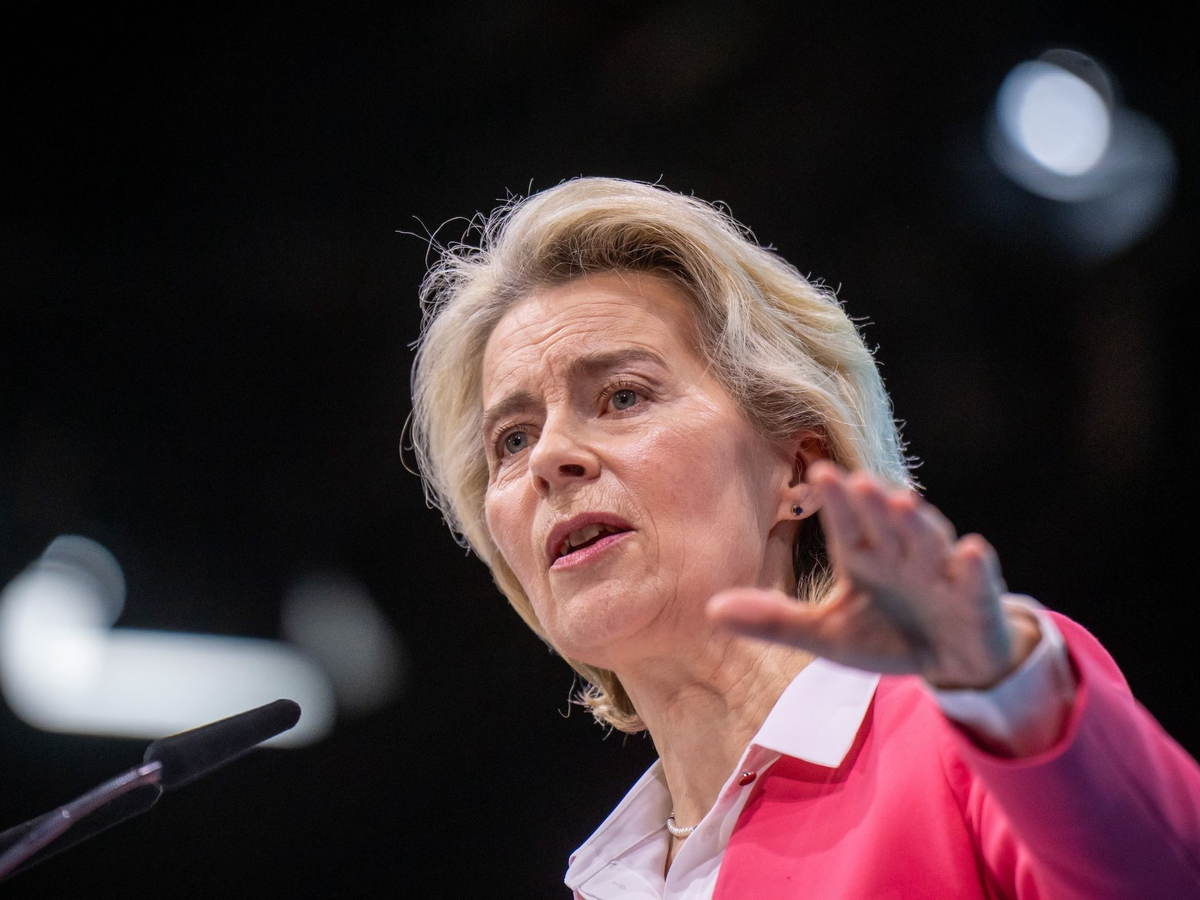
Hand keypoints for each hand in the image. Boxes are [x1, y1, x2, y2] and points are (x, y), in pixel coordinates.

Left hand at [708, 461, 1039, 689]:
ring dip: (918, 523)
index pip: (846, 524)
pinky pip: (976, 577)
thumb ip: (774, 620)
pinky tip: (972, 550)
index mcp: (863, 556)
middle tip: (858, 481)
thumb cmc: (886, 636)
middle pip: (885, 524)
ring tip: (905, 502)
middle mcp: (901, 554)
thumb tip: (710, 609)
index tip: (819, 472)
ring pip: (928, 541)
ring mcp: (941, 572)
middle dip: (873, 504)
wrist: (952, 662)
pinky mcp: (976, 596)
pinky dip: (974, 565)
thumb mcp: (826, 634)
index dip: (835, 501)